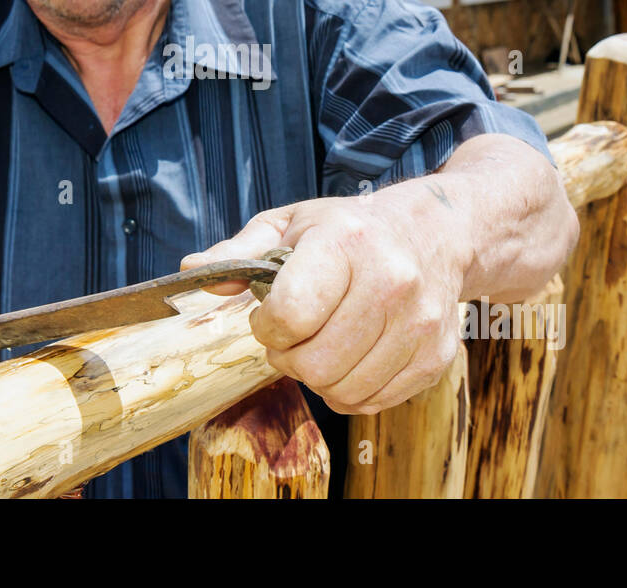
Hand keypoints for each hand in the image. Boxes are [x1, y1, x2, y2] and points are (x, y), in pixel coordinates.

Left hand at [180, 180, 468, 414]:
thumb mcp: (291, 225)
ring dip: (318, 377)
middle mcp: (391, 281)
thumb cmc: (349, 230)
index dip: (266, 326)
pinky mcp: (435, 356)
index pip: (290, 314)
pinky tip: (350, 357)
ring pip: (343, 390)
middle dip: (288, 357)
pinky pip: (373, 402)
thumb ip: (239, 252)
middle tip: (292, 337)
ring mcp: (420, 323)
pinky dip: (350, 390)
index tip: (269, 314)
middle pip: (315, 364)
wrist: (435, 233)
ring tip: (320, 345)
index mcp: (347, 242)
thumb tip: (190, 269)